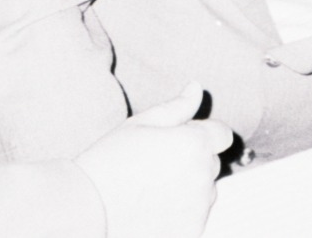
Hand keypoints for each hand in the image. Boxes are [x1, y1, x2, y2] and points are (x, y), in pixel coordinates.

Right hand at [76, 83, 232, 237]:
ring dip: (189, 185)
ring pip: (205, 190)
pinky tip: (153, 205)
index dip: (202, 132)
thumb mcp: (140, 124)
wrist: (89, 208)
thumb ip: (176, 107)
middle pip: (212, 162)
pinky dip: (181, 210)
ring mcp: (199, 207)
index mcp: (194, 144)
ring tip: (151, 186)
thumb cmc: (111, 161)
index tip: (178, 139)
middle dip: (193, 158)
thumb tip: (196, 89)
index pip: (222, 134)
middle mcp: (203, 176)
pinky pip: (195, 215)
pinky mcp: (191, 231)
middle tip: (155, 162)